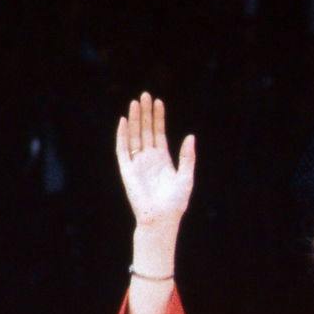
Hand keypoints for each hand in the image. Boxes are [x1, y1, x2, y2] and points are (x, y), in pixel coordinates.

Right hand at [115, 92, 194, 233]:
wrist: (161, 218)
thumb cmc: (176, 202)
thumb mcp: (186, 177)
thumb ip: (188, 157)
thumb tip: (191, 136)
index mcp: (163, 159)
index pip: (159, 133)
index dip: (159, 118)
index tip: (159, 102)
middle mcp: (148, 158)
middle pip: (146, 130)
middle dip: (146, 113)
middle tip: (145, 94)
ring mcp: (137, 163)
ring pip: (134, 136)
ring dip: (135, 119)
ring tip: (136, 102)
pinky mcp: (127, 169)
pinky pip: (122, 149)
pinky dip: (122, 135)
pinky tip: (124, 121)